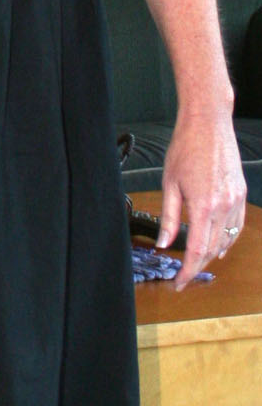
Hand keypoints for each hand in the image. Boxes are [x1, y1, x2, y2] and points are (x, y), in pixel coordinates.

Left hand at [157, 106, 245, 290]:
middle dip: (197, 265)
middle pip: (212, 249)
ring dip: (212, 254)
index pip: (196, 250)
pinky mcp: (241, 193)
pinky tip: (219, 245)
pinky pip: (237, 225)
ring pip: (227, 239)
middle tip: (182, 275)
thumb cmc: (185, 148)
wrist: (208, 123)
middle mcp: (224, 205)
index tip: (179, 283)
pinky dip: (228, 239)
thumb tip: (164, 243)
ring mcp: (236, 199)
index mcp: (203, 206)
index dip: (187, 271)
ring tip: (197, 262)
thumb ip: (168, 218)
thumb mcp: (169, 185)